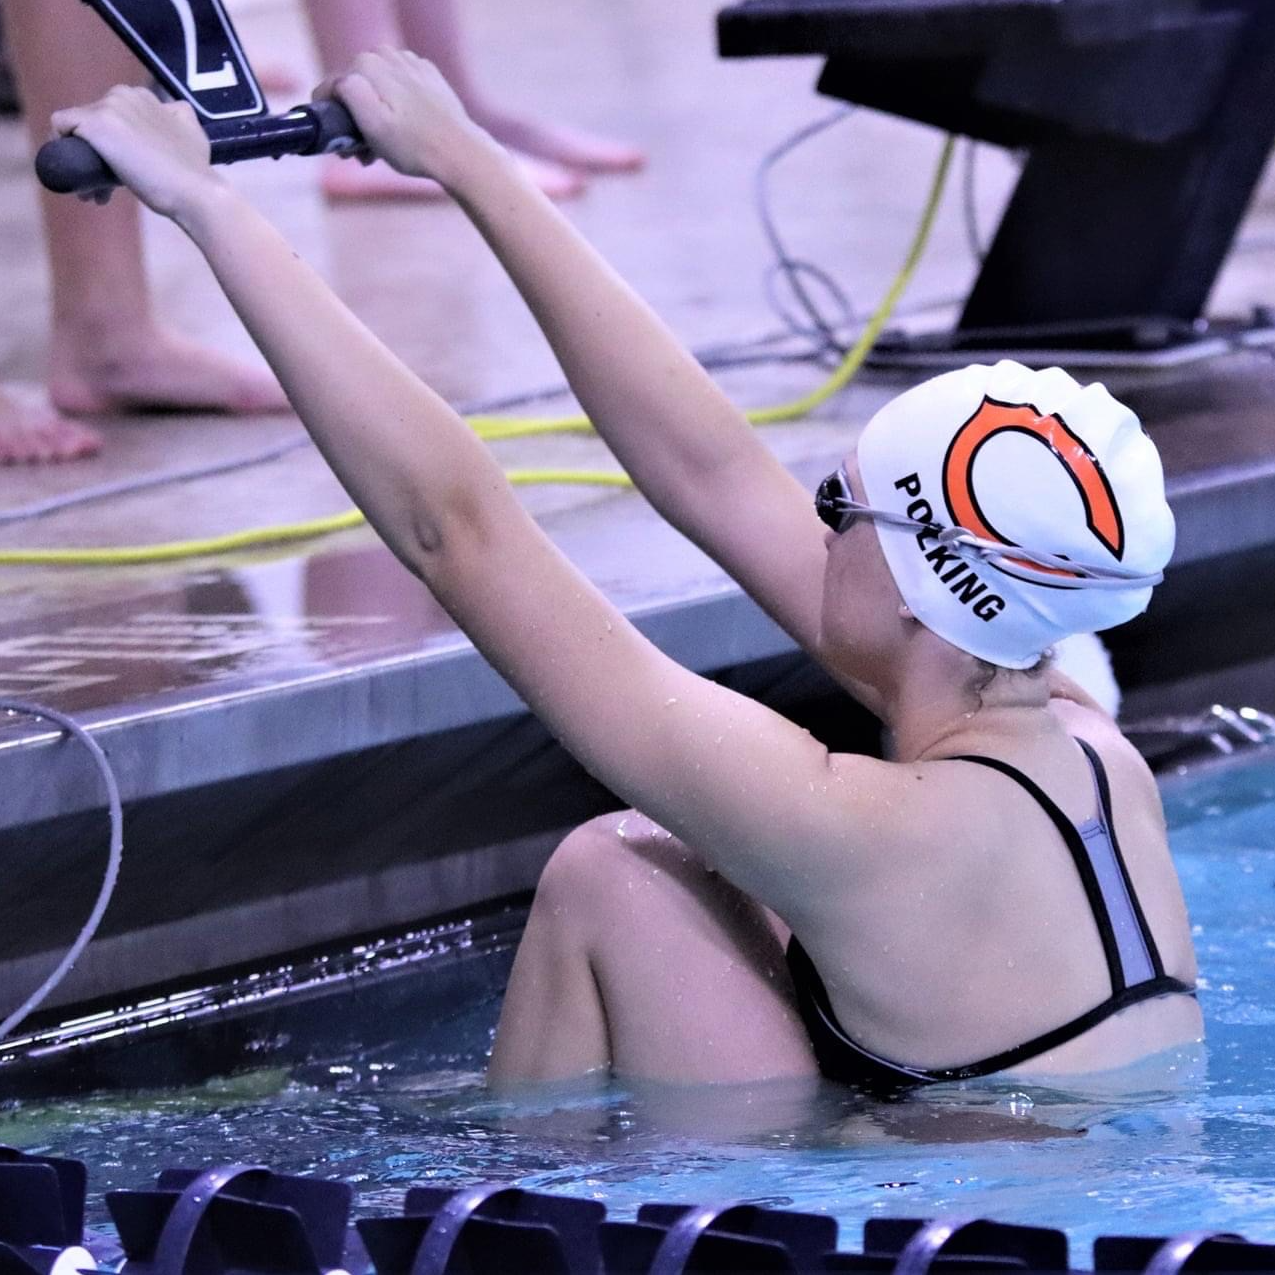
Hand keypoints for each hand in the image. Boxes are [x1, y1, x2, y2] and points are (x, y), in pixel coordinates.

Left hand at [51, 87, 217, 219]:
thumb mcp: (193, 134)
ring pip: (80, 129)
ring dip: (83, 159)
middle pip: (95, 121)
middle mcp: (125, 94)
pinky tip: (75, 174)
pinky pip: (61, 125)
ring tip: (96, 193)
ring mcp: (109, 107)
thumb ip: (180, 121)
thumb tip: (175, 118)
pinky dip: (61, 146)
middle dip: (97, 152)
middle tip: (106, 187)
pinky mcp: (95, 123)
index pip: (115, 114)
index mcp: (147, 96)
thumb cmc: (196, 172)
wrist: (195, 192)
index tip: (121, 172)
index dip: (115, 144)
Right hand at [314, 48, 491, 188]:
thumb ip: (347, 92)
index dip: (332, 117)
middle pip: (358, 86)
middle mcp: (388, 55)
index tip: (341, 144)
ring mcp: (411, 63)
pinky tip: (403, 130)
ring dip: (375, 113)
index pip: (334, 87)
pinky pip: (400, 88)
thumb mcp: (372, 123)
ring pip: (378, 87)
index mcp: (368, 63)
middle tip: (362, 151)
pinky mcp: (429, 77)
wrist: (459, 152)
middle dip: (355, 117)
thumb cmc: (413, 145)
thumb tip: (338, 82)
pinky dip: (396, 106)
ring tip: (383, 145)